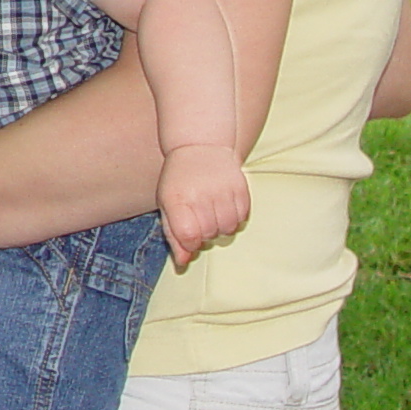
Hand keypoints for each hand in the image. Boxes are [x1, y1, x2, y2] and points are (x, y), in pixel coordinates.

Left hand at [158, 143, 249, 270]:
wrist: (200, 146)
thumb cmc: (179, 180)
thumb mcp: (168, 204)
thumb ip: (174, 235)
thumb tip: (183, 263)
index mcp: (178, 198)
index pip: (189, 235)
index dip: (190, 242)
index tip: (188, 234)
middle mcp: (201, 194)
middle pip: (210, 235)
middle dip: (204, 234)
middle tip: (199, 217)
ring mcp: (223, 190)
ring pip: (229, 229)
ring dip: (221, 227)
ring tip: (212, 211)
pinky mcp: (241, 188)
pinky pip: (243, 218)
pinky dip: (234, 218)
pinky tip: (224, 206)